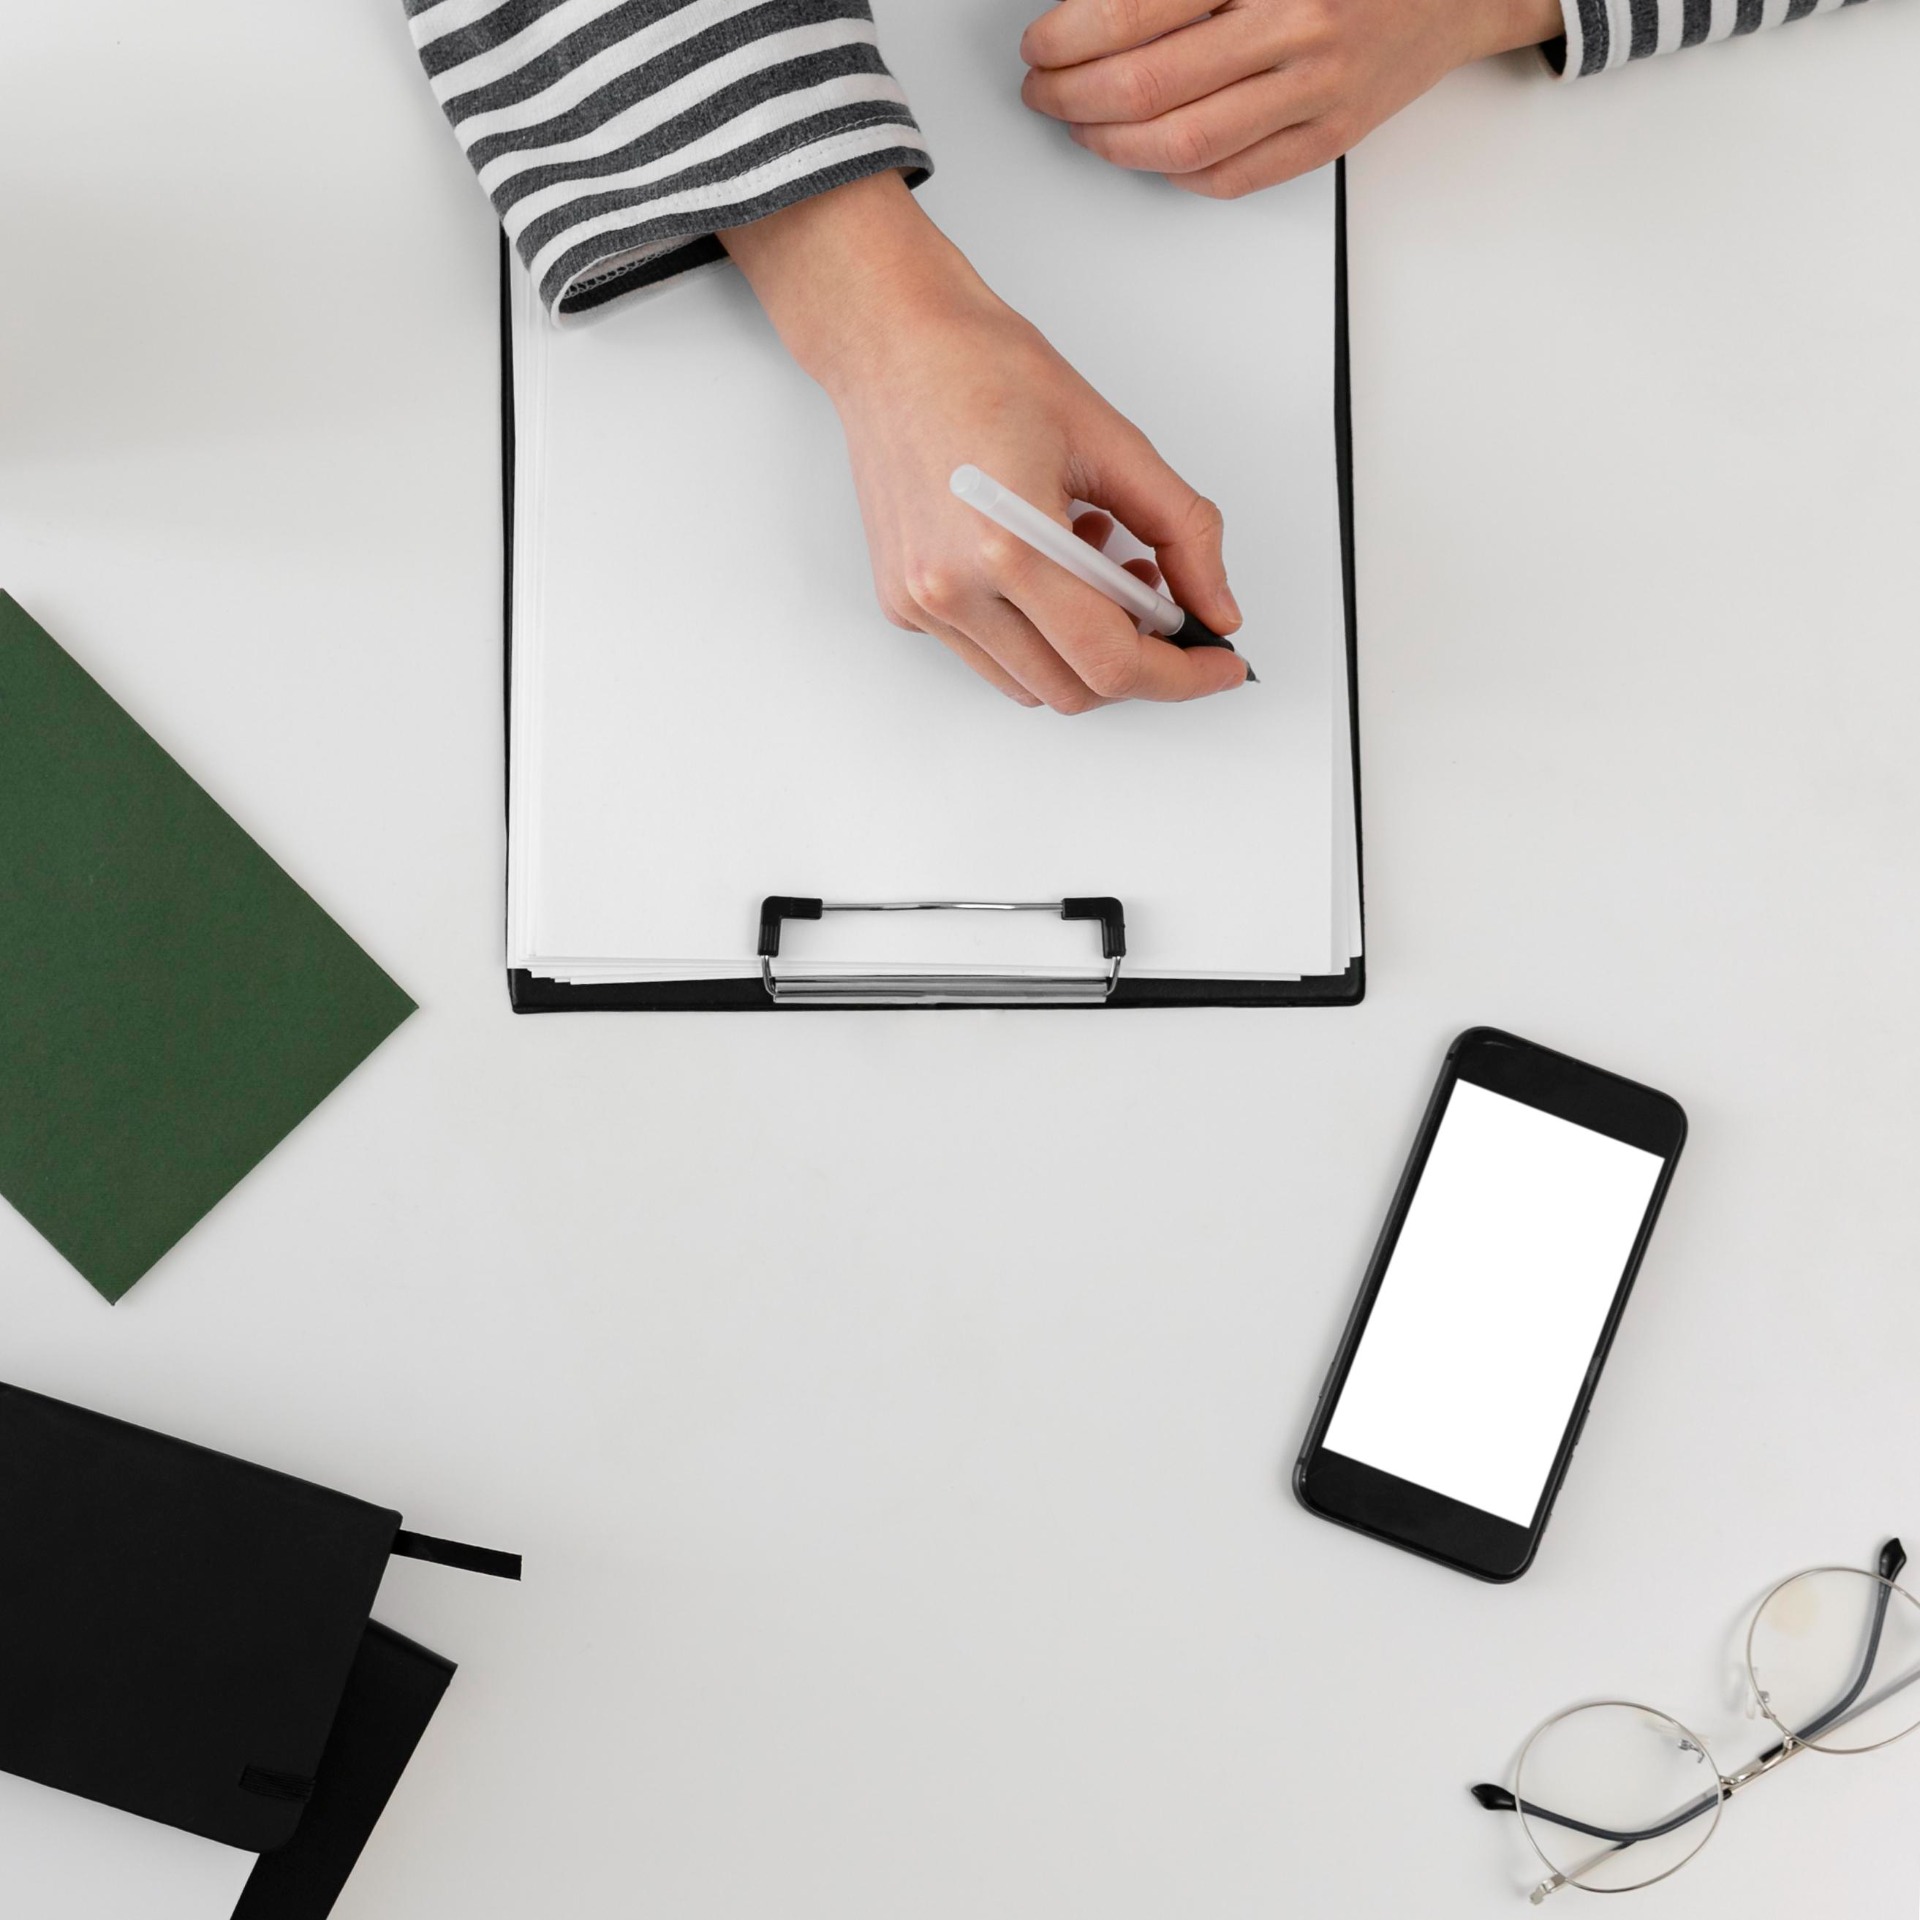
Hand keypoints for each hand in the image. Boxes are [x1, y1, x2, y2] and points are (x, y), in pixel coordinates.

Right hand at [719, 172, 1245, 712]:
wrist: (892, 341)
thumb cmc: (983, 368)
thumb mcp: (1112, 440)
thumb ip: (1182, 530)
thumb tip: (1217, 608)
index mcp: (1005, 546)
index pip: (1111, 662)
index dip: (1180, 675)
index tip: (1218, 665)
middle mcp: (951, 589)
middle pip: (1074, 689)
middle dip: (1136, 662)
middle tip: (1166, 607)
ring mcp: (922, 603)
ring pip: (1032, 685)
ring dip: (1084, 648)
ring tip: (1101, 566)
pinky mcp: (903, 603)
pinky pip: (991, 656)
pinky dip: (1038, 632)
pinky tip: (1051, 563)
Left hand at [1021, 0, 1564, 198]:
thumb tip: (1100, 7)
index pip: (1132, 11)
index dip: (1068, 37)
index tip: (1041, 45)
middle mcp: (1292, 26)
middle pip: (1144, 85)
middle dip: (1072, 96)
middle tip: (1046, 90)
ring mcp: (1315, 89)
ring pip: (1180, 143)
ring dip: (1111, 144)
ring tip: (1083, 127)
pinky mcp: (1330, 136)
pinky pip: (1231, 177)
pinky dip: (1174, 172)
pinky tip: (1149, 153)